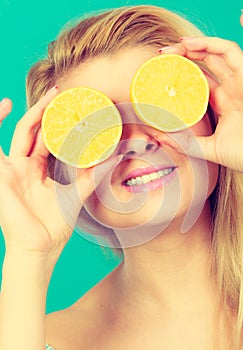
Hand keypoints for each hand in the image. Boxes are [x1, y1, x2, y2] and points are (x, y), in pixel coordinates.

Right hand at [0, 88, 118, 254]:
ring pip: (16, 132)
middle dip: (46, 111)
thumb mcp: (75, 195)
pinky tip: (5, 106)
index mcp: (37, 171)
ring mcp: (10, 168)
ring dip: (29, 113)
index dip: (57, 123)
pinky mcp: (1, 173)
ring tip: (48, 96)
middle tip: (62, 92)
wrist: (39, 248)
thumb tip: (112, 160)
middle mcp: (22, 166)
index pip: (45, 140)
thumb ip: (90, 177)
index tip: (72, 107)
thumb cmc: (53, 226)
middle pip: (33, 131)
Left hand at [160, 10, 242, 177]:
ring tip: (183, 43)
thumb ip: (185, 143)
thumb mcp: (208, 148)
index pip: (199, 77)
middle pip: (208, 60)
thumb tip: (158, 138)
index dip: (182, 69)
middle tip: (165, 52)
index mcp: (222, 101)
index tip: (162, 68)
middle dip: (186, 53)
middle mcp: (234, 87)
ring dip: (204, 43)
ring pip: (225, 51)